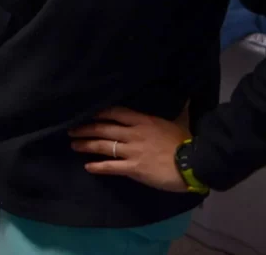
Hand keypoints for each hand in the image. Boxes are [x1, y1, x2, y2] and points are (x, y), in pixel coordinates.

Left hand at [69, 105, 191, 192]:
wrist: (195, 163)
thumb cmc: (186, 142)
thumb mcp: (175, 121)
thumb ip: (169, 112)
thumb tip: (182, 97)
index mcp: (143, 121)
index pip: (115, 112)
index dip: (99, 113)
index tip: (87, 113)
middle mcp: (133, 133)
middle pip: (104, 128)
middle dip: (86, 128)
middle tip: (71, 130)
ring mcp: (132, 151)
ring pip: (104, 145)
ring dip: (87, 145)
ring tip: (74, 145)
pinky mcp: (134, 168)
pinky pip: (112, 166)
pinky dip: (98, 166)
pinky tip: (88, 167)